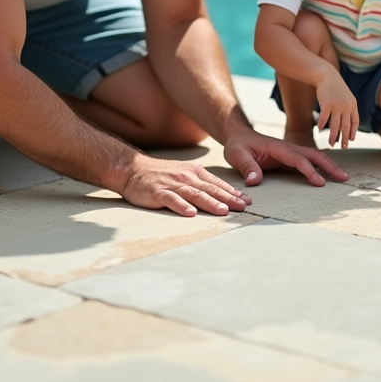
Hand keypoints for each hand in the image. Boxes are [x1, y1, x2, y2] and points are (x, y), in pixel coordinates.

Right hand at [121, 155, 250, 216]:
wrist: (132, 168)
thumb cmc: (160, 174)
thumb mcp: (184, 174)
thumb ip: (200, 183)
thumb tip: (221, 196)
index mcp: (194, 172)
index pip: (218, 184)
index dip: (233, 193)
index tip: (247, 202)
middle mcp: (186, 176)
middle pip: (211, 189)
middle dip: (229, 199)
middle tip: (243, 208)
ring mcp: (172, 184)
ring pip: (195, 194)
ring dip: (210, 203)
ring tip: (223, 211)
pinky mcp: (158, 192)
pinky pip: (172, 199)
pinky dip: (182, 206)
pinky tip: (190, 213)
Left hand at [222, 129, 349, 186]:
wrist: (238, 137)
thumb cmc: (238, 146)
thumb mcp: (237, 155)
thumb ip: (247, 167)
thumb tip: (255, 181)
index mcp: (278, 148)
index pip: (298, 160)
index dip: (310, 171)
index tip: (320, 183)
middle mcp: (288, 148)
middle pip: (314, 155)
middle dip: (329, 166)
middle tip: (343, 178)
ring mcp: (290, 153)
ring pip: (314, 157)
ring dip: (329, 165)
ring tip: (343, 177)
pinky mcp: (289, 158)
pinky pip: (308, 162)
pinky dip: (321, 167)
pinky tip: (328, 174)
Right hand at [314, 73, 358, 147]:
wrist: (328, 76)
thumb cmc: (336, 88)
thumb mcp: (346, 98)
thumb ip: (348, 109)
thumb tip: (345, 125)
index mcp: (353, 105)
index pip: (355, 122)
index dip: (353, 132)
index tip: (351, 140)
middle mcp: (346, 107)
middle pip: (346, 127)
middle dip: (345, 139)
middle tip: (343, 147)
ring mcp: (337, 105)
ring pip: (336, 126)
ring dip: (334, 137)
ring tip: (331, 143)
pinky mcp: (327, 104)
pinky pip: (324, 118)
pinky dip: (322, 125)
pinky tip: (320, 130)